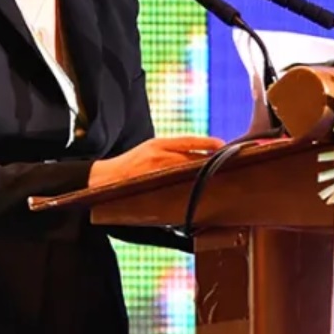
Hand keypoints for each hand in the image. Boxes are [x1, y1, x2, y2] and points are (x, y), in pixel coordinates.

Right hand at [89, 135, 224, 187]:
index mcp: (158, 144)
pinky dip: (188, 188)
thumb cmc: (130, 166)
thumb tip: (198, 155)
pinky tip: (200, 192)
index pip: (189, 141)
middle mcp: (158, 154)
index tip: (224, 145)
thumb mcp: (149, 150)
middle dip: (209, 161)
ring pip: (186, 171)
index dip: (207, 142)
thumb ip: (171, 152)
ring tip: (220, 178)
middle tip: (229, 164)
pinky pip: (176, 186)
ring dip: (203, 174)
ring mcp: (156, 170)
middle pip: (192, 157)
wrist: (104, 178)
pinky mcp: (153, 185)